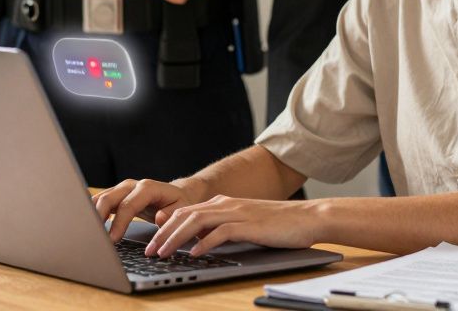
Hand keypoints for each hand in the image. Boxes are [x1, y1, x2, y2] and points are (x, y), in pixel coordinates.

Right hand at [93, 178, 205, 243]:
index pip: (128, 205)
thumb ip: (170, 215)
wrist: (176, 193)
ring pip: (99, 199)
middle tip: (93, 238)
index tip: (113, 240)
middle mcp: (131, 186)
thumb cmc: (178, 203)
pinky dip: (91, 213)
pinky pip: (98, 202)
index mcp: (147, 188)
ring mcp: (121, 189)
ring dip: (91, 215)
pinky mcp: (115, 196)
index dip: (118, 223)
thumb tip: (159, 219)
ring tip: (86, 234)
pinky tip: (86, 226)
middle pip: (108, 198)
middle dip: (98, 218)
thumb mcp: (181, 209)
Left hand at [146, 195, 319, 257]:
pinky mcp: (249, 225)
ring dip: (175, 239)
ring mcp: (237, 213)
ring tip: (163, 253)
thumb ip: (222, 228)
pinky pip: (220, 233)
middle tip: (149, 251)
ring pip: (196, 222)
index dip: (165, 227)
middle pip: (184, 216)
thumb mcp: (245, 223)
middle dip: (163, 234)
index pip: (185, 212)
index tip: (152, 243)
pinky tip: (193, 254)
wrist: (309, 217)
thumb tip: (199, 242)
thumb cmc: (279, 224)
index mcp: (223, 203)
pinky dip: (203, 244)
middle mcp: (226, 204)